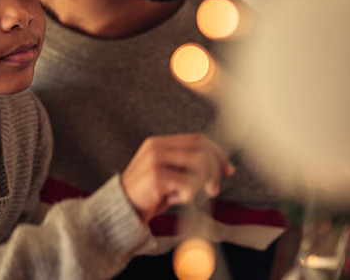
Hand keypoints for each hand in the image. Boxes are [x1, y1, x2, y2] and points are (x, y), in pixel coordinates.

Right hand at [120, 133, 234, 223]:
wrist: (121, 209)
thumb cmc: (148, 195)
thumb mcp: (167, 174)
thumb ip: (186, 164)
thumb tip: (220, 166)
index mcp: (159, 142)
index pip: (198, 139)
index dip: (217, 153)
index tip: (228, 169)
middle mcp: (156, 146)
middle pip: (201, 148)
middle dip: (214, 170)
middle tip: (213, 189)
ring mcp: (155, 160)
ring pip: (198, 164)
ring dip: (198, 185)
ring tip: (182, 195)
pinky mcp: (156, 176)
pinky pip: (188, 184)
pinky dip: (185, 196)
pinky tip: (170, 199)